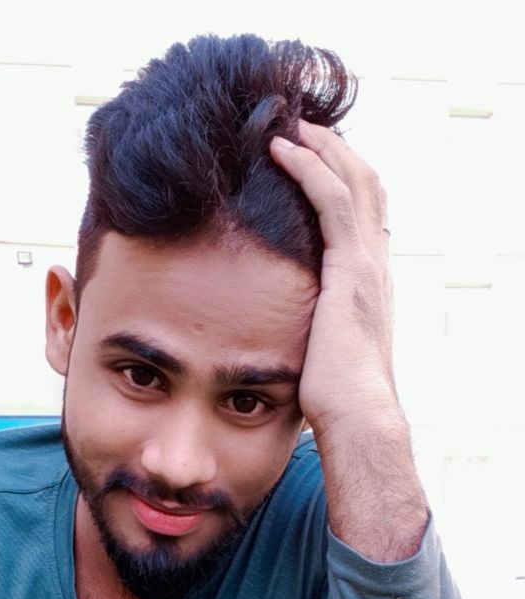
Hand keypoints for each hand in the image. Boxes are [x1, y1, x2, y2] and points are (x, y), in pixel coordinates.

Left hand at [270, 122, 397, 441]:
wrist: (358, 417)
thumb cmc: (335, 398)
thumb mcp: (323, 351)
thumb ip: (311, 328)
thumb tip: (282, 334)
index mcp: (369, 282)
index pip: (364, 215)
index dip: (341, 179)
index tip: (310, 158)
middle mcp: (375, 265)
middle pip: (366, 186)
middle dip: (335, 150)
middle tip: (299, 125)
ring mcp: (367, 264)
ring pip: (354, 181)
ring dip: (322, 147)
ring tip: (288, 124)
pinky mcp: (351, 269)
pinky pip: (334, 202)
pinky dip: (310, 169)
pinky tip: (282, 150)